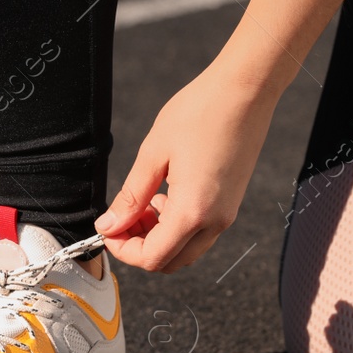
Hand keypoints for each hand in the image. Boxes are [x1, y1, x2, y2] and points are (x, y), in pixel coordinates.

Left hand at [96, 69, 277, 271]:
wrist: (245, 90)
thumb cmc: (201, 112)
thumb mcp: (153, 154)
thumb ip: (130, 196)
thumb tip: (109, 224)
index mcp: (193, 211)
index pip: (153, 257)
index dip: (123, 250)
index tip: (108, 229)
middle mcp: (215, 221)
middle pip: (170, 261)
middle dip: (140, 246)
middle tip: (122, 218)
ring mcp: (227, 214)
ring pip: (186, 249)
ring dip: (159, 237)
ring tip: (144, 202)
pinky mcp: (232, 203)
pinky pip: (200, 232)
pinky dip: (177, 226)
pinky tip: (166, 194)